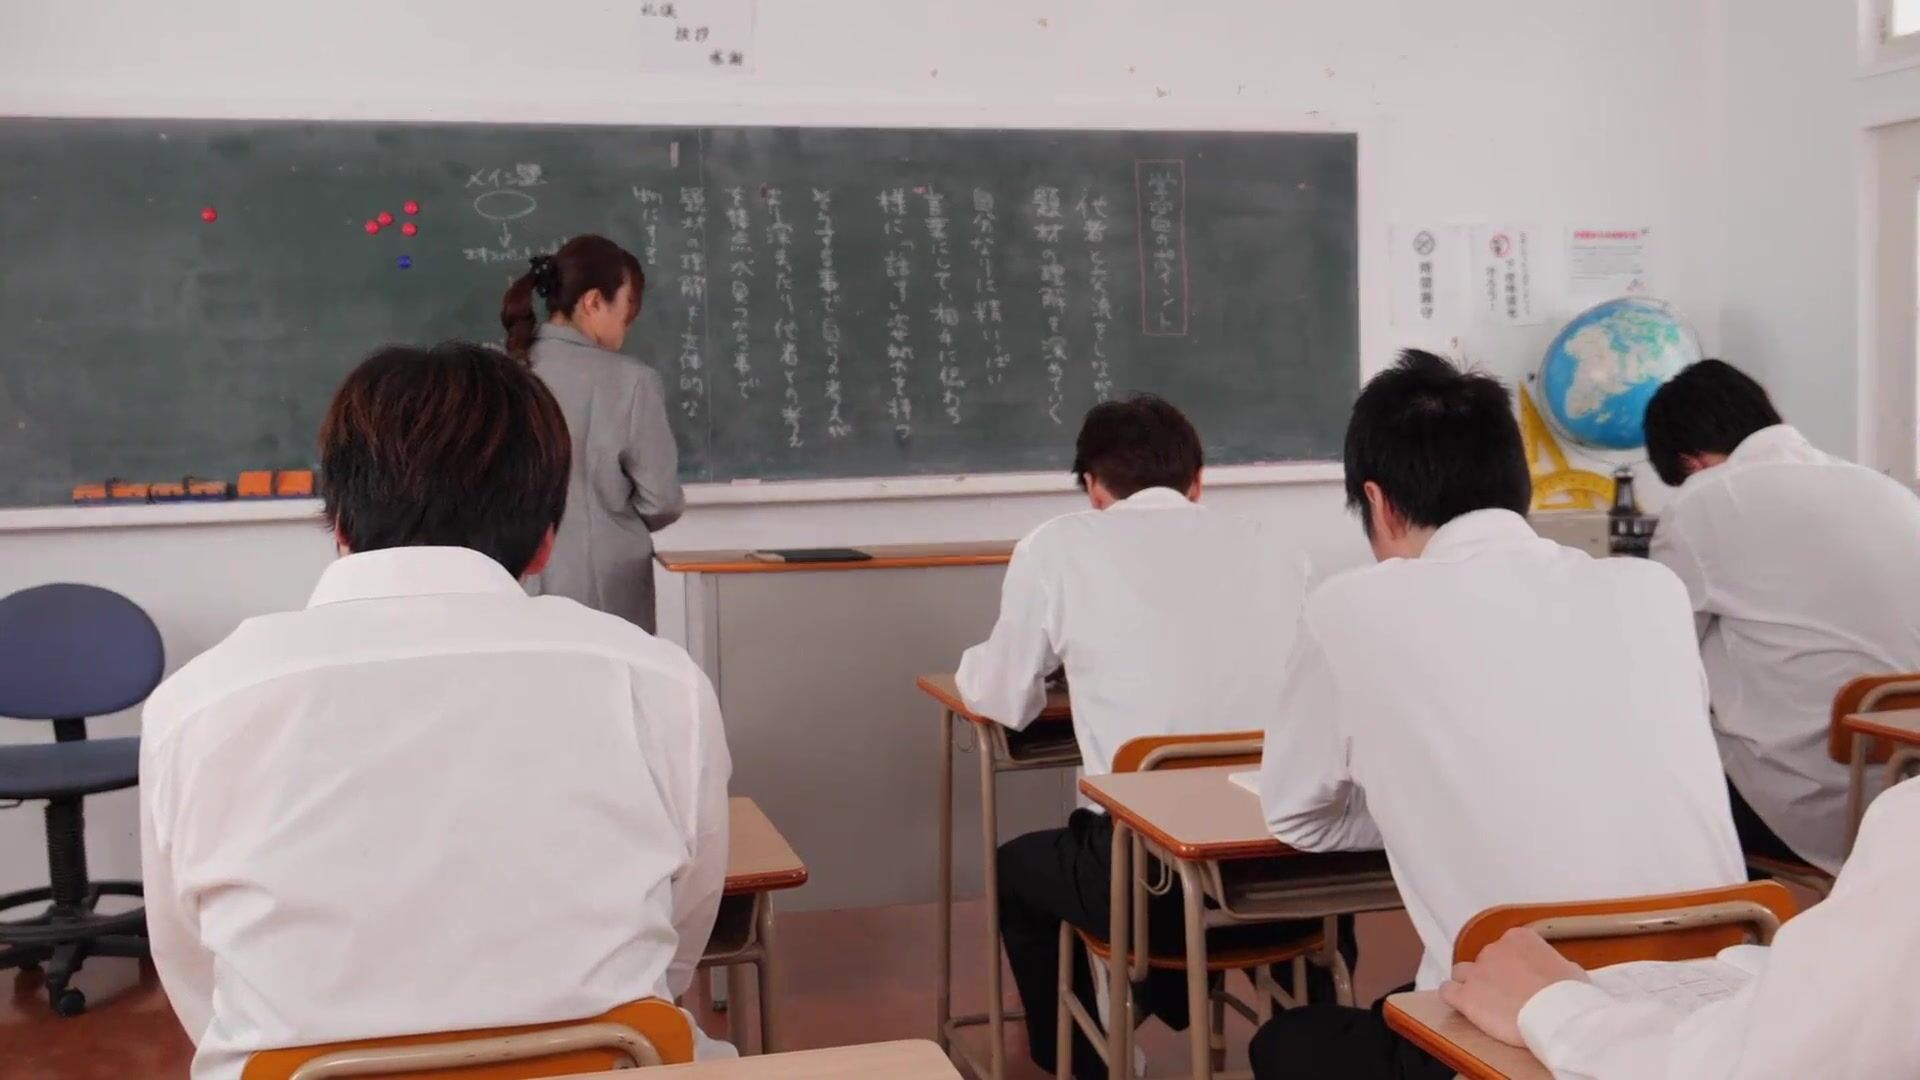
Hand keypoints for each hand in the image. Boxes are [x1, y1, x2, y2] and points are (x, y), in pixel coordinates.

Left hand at [1438, 928, 1588, 1046]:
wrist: (1558, 1014)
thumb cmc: (1570, 995)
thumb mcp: (1570, 971)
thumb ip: (1554, 965)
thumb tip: (1554, 972)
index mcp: (1519, 938)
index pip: (1506, 947)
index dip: (1513, 967)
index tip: (1521, 981)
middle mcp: (1494, 949)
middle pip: (1485, 961)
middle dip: (1493, 977)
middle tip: (1507, 998)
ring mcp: (1478, 971)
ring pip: (1461, 972)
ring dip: (1470, 984)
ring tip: (1484, 1003)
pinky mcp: (1466, 995)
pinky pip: (1447, 990)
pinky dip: (1453, 997)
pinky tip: (1463, 1006)